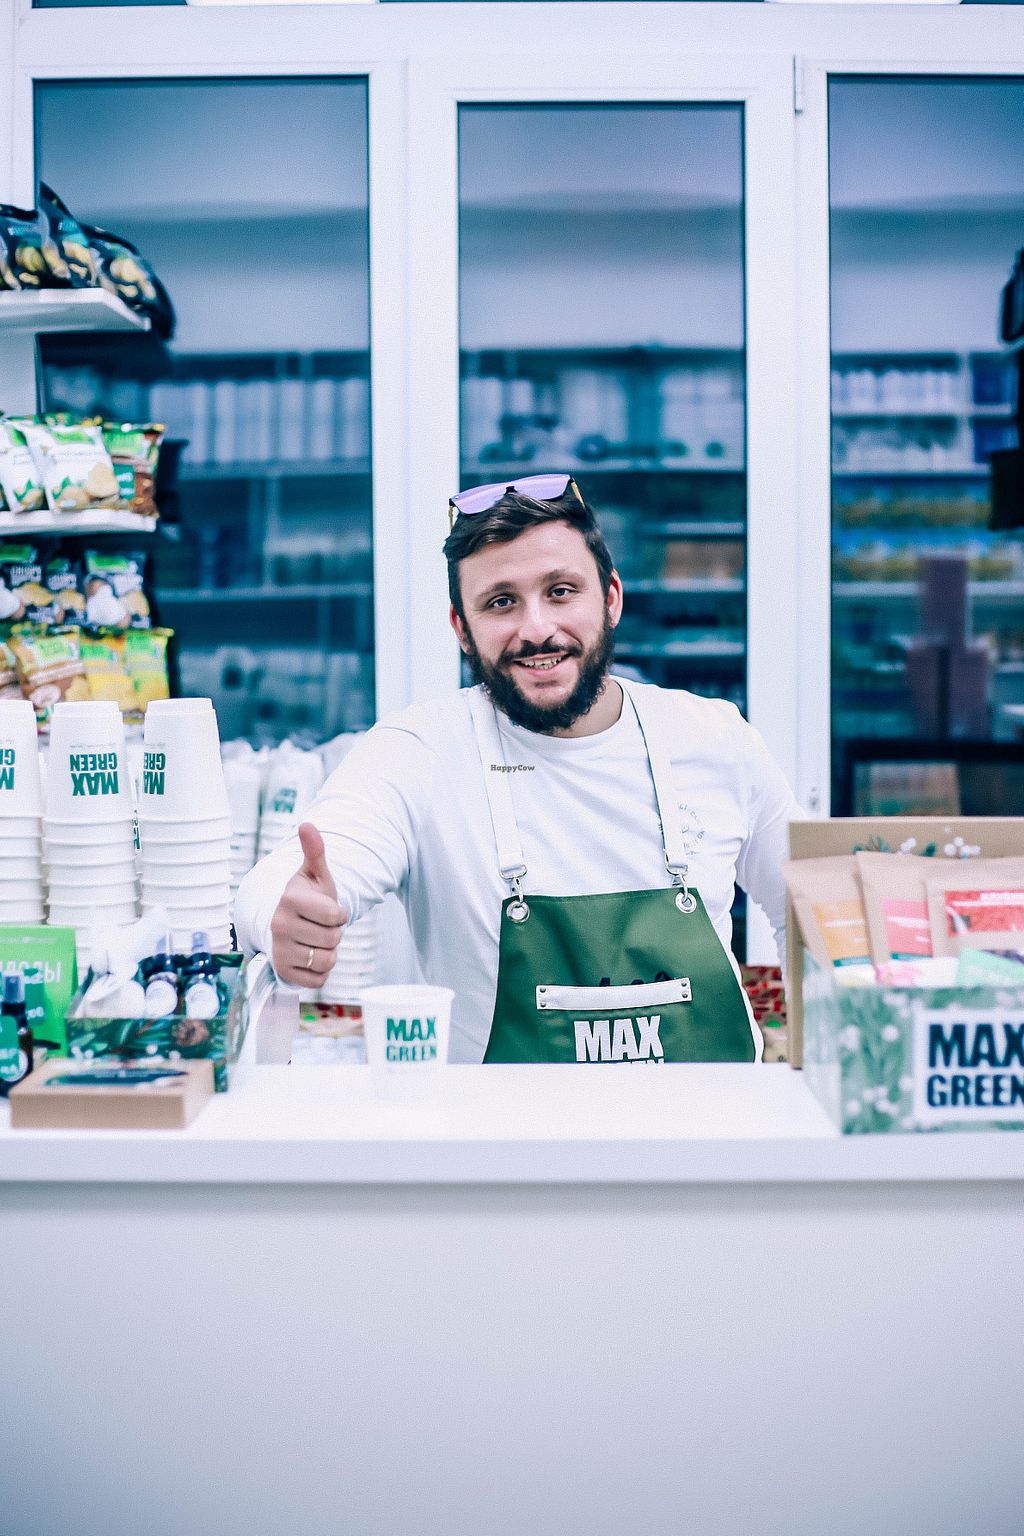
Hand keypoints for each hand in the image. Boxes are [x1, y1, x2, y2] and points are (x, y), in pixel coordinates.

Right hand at [270, 823, 348, 986]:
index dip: (339, 913)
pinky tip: (310, 956)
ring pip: (327, 960)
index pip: (336, 915)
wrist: (284, 922)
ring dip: (328, 952)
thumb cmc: (306, 897)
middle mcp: (279, 925)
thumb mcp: (315, 874)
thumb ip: (314, 851)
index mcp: (289, 899)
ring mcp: (278, 950)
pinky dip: (320, 971)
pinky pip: (318, 979)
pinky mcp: (282, 972)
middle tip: (319, 925)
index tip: (327, 909)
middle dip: (334, 933)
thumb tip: (307, 825)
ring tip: (315, 939)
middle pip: (334, 939)